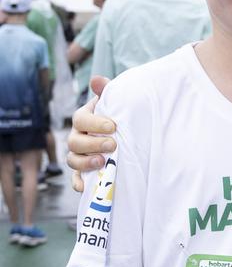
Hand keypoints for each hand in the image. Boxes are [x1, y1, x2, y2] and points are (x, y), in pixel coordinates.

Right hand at [66, 76, 114, 192]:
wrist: (123, 131)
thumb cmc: (117, 114)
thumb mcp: (114, 101)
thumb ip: (107, 90)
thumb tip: (97, 80)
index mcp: (83, 118)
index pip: (80, 119)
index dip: (94, 123)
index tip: (113, 126)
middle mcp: (77, 136)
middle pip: (74, 142)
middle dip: (92, 144)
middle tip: (113, 145)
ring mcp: (78, 154)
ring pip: (72, 160)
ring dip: (85, 163)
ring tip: (102, 162)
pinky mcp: (83, 171)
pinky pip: (76, 179)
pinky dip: (79, 183)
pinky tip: (86, 187)